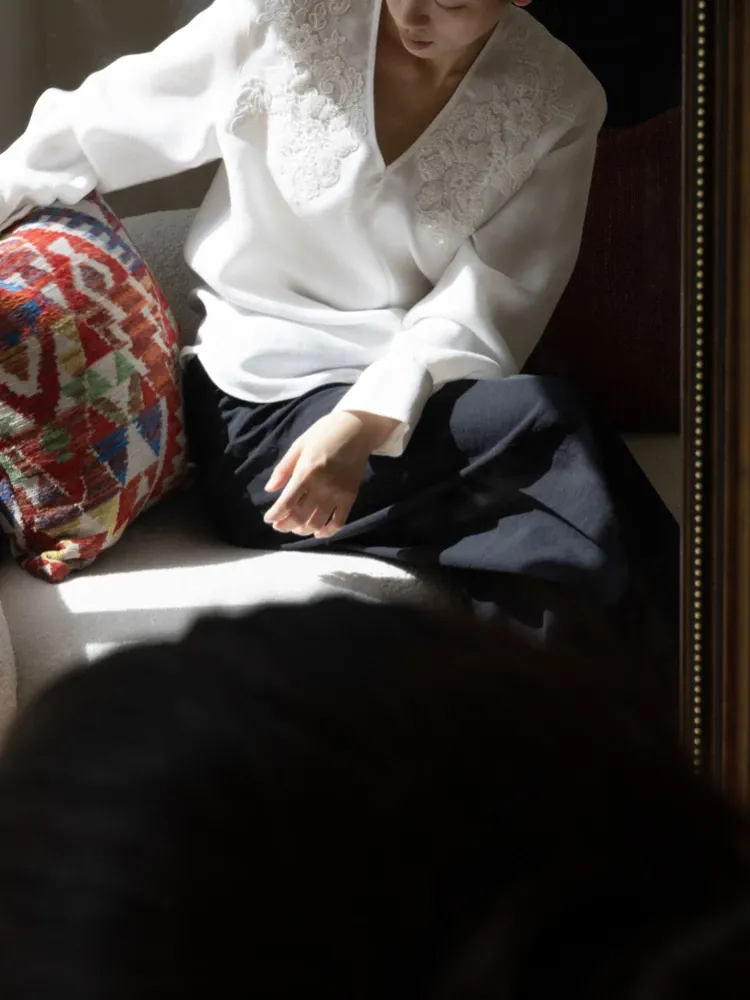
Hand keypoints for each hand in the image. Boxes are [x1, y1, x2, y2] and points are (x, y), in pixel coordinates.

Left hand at [264, 410, 399, 538]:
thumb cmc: (324, 433)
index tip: (268, 519)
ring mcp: (337, 493)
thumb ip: (283, 468)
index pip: (287, 502)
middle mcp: (321, 486)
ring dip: (303, 530)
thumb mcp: (299, 445)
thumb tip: (269, 490)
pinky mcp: (350, 497)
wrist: (357, 429)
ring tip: (296, 528)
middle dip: (285, 526)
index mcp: (306, 472)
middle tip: (279, 526)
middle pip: (300, 517)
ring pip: (317, 523)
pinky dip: (327, 532)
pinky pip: (339, 522)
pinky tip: (318, 533)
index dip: (275, 515)